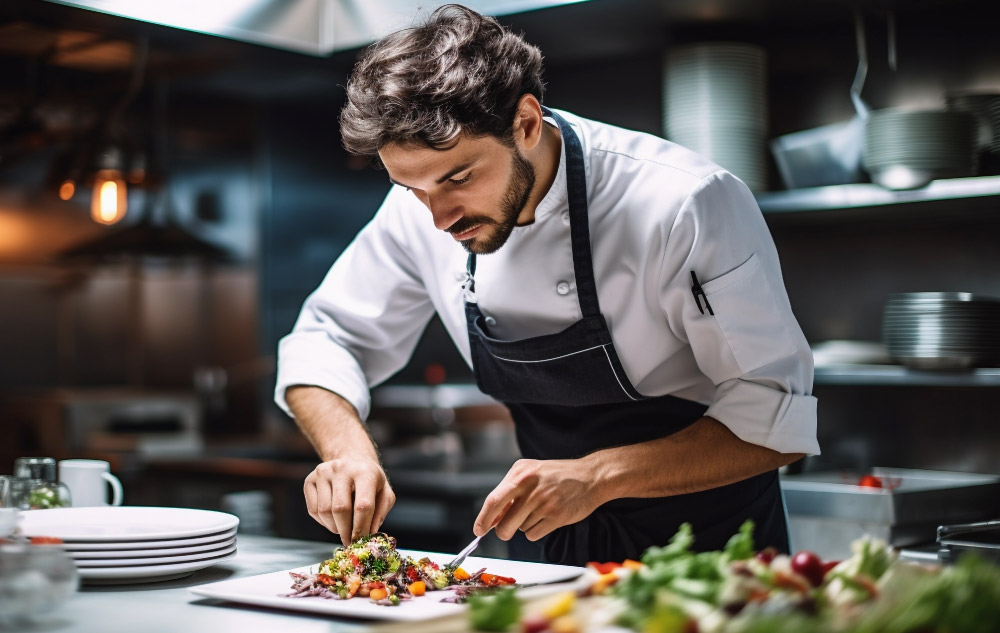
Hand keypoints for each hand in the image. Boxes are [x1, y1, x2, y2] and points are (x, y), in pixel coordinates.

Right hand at [303, 457, 395, 545]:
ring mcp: (323, 473)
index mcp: (364, 472)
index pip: (362, 506)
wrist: (352, 459)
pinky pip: (313, 510)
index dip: (361, 528)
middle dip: (346, 531)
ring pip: (325, 511)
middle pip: (340, 509)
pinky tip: (333, 520)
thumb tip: (369, 534)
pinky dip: (323, 522)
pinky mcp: (310, 480)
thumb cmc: (370, 480)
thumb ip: (380, 513)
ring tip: (344, 527)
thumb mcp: (384, 493)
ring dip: (334, 527)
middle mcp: (342, 469)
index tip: (362, 541)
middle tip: (351, 541)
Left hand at [473, 458, 603, 541]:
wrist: (590, 476)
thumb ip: (509, 492)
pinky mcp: (556, 516)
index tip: (478, 530)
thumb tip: (490, 519)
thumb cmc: (556, 476)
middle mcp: (530, 487)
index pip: (494, 500)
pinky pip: (533, 534)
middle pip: (504, 524)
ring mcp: (544, 502)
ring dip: (525, 525)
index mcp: (520, 473)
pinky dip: (536, 531)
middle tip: (505, 531)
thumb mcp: (530, 473)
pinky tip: (547, 517)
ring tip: (540, 510)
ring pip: (520, 529)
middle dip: (502, 532)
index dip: (483, 519)